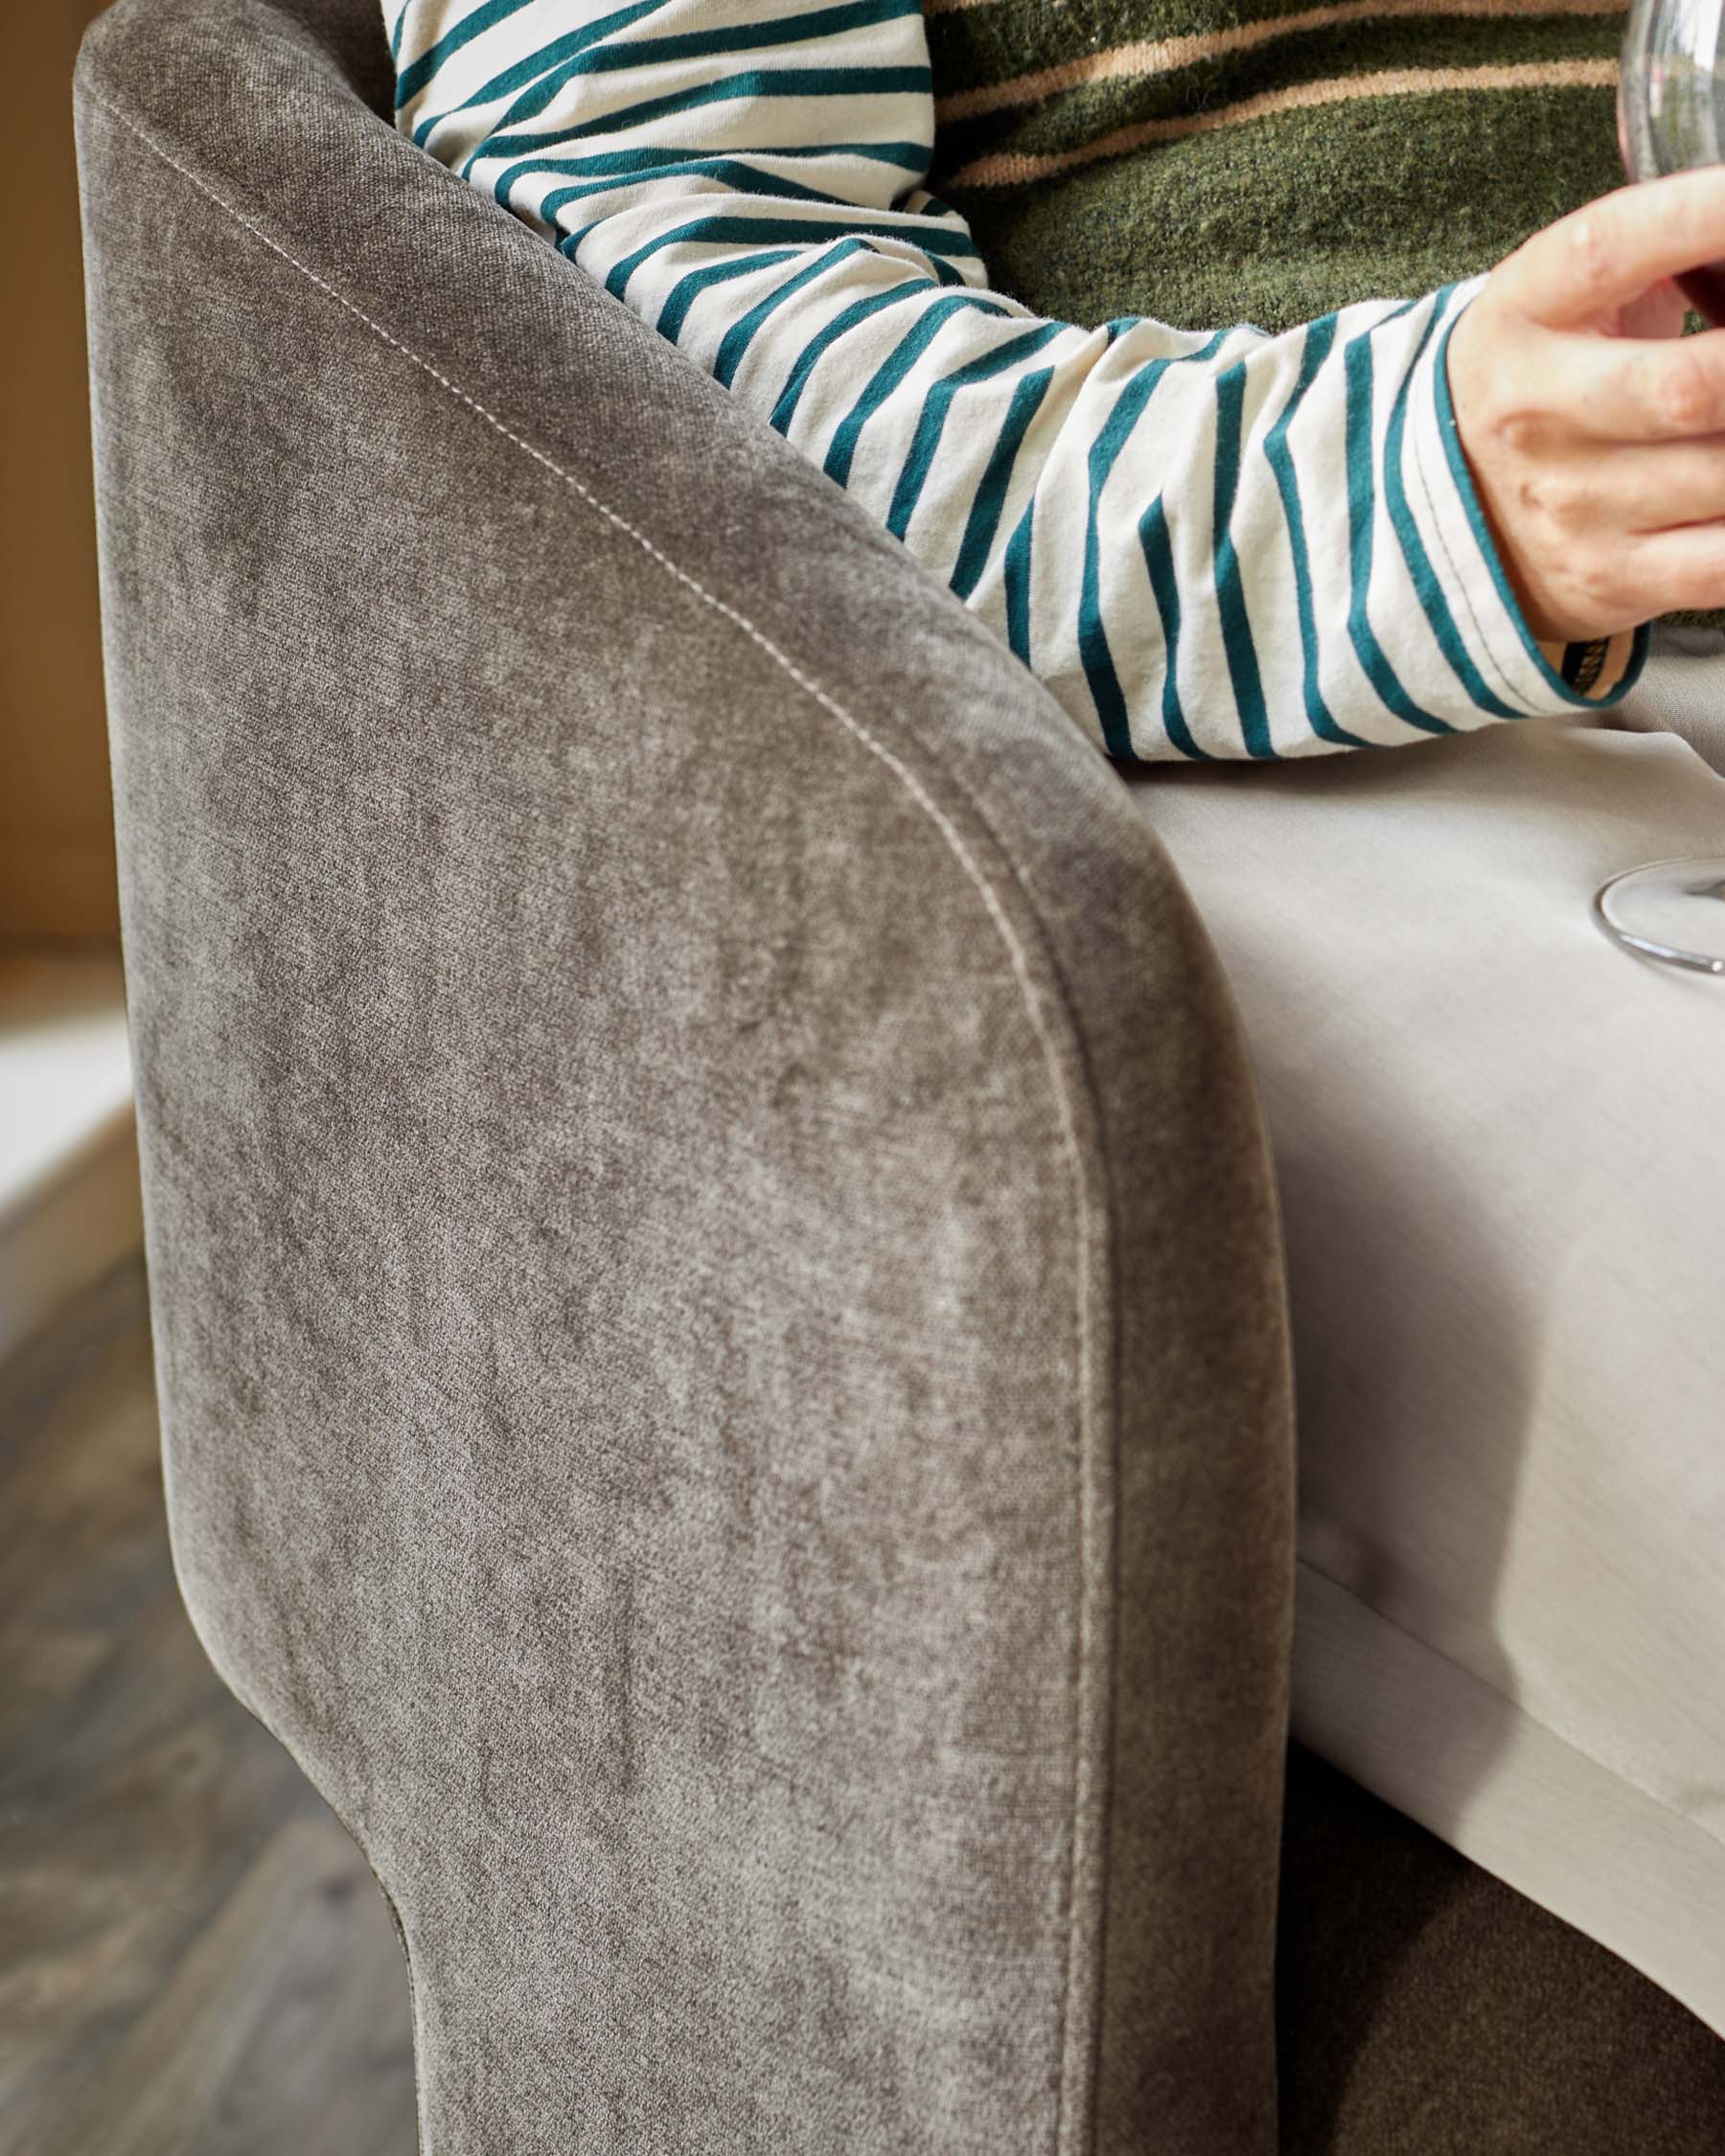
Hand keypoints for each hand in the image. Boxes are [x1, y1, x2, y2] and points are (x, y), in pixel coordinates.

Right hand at [1445, 166, 1724, 642]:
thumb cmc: (1544, 383)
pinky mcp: (1608, 578)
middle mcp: (1535, 415)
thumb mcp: (1563, 299)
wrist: (1459, 510)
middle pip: (1688, 388)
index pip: (1612, 250)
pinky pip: (1724, 562)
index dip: (1702, 216)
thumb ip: (1655, 248)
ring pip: (1723, 476)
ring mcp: (1571, 507)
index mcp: (1523, 316)